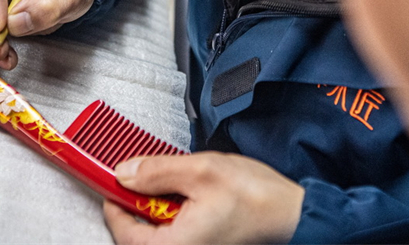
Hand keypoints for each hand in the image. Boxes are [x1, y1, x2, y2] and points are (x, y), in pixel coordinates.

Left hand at [104, 152, 304, 244]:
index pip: (124, 232)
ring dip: (162, 203)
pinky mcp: (204, 244)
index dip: (115, 201)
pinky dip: (178, 209)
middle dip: (142, 200)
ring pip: (160, 229)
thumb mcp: (201, 171)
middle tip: (151, 174)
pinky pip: (178, 230)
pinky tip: (195, 194)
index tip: (113, 179)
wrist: (296, 215)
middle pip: (140, 232)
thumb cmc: (257, 200)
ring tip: (183, 182)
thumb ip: (157, 172)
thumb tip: (124, 173)